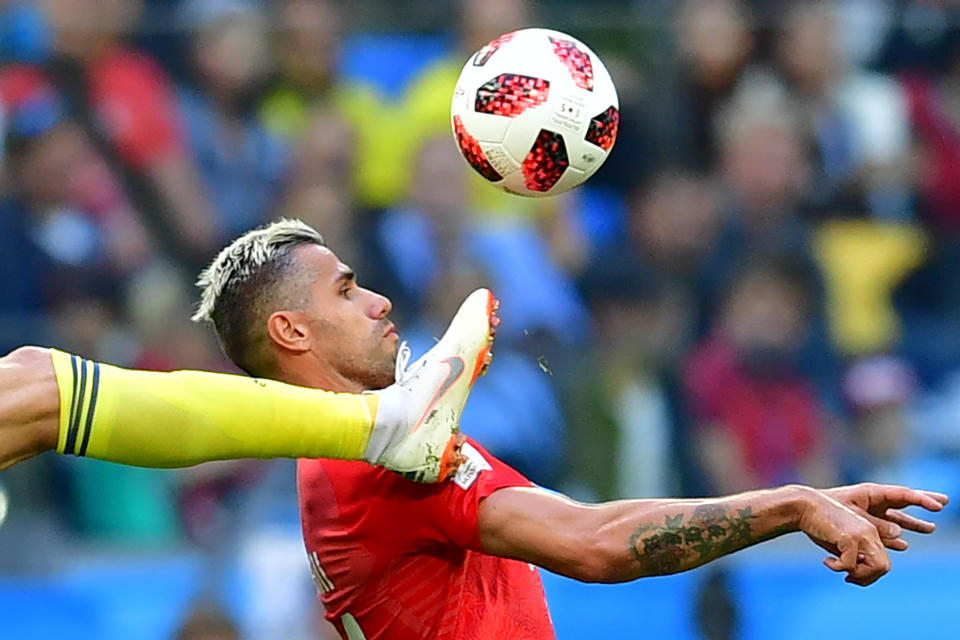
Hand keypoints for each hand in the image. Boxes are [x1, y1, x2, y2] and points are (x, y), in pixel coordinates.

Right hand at [797, 488, 890, 586]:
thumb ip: (852, 555)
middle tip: (847, 577)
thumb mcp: (840, 542)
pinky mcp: (850, 537)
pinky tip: (826, 560)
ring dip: (858, 575)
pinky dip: (838, 568)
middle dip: (865, 578)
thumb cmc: (818, 524)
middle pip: (884, 567)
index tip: (850, 576)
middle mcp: (871, 533)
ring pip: (877, 567)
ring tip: (839, 568)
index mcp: (870, 533)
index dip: (869, 575)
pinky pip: (851, 564)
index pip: (883, 563)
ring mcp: (862, 534)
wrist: (804, 506)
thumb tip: (856, 573)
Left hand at [824, 483, 948, 550]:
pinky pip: (883, 534)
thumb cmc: (825, 509)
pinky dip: (893, 539)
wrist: (803, 512)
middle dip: (923, 504)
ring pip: (896, 520)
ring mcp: (868, 514)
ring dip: (912, 525)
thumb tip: (899, 533)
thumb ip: (876, 524)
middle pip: (904, 503)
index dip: (922, 498)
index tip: (939, 504)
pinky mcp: (861, 527)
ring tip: (930, 529)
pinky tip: (903, 545)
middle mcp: (873, 502)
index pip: (903, 494)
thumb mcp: (853, 516)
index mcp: (871, 493)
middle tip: (944, 503)